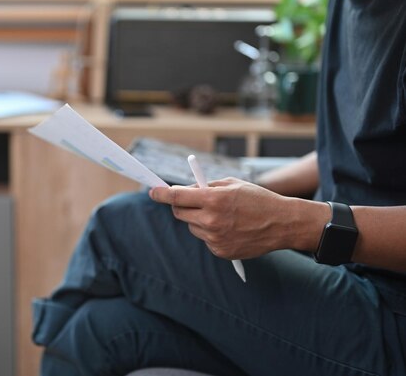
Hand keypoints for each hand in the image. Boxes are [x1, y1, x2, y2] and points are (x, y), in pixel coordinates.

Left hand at [149, 178, 326, 259]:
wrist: (282, 223)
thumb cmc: (257, 199)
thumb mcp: (232, 184)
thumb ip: (206, 187)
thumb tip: (184, 190)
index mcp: (213, 200)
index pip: (177, 197)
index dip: (161, 194)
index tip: (152, 191)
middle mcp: (211, 220)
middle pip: (179, 213)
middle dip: (181, 205)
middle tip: (190, 200)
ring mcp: (215, 238)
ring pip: (192, 226)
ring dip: (198, 219)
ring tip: (221, 215)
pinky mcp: (220, 251)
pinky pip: (205, 239)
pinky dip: (210, 232)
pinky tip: (229, 228)